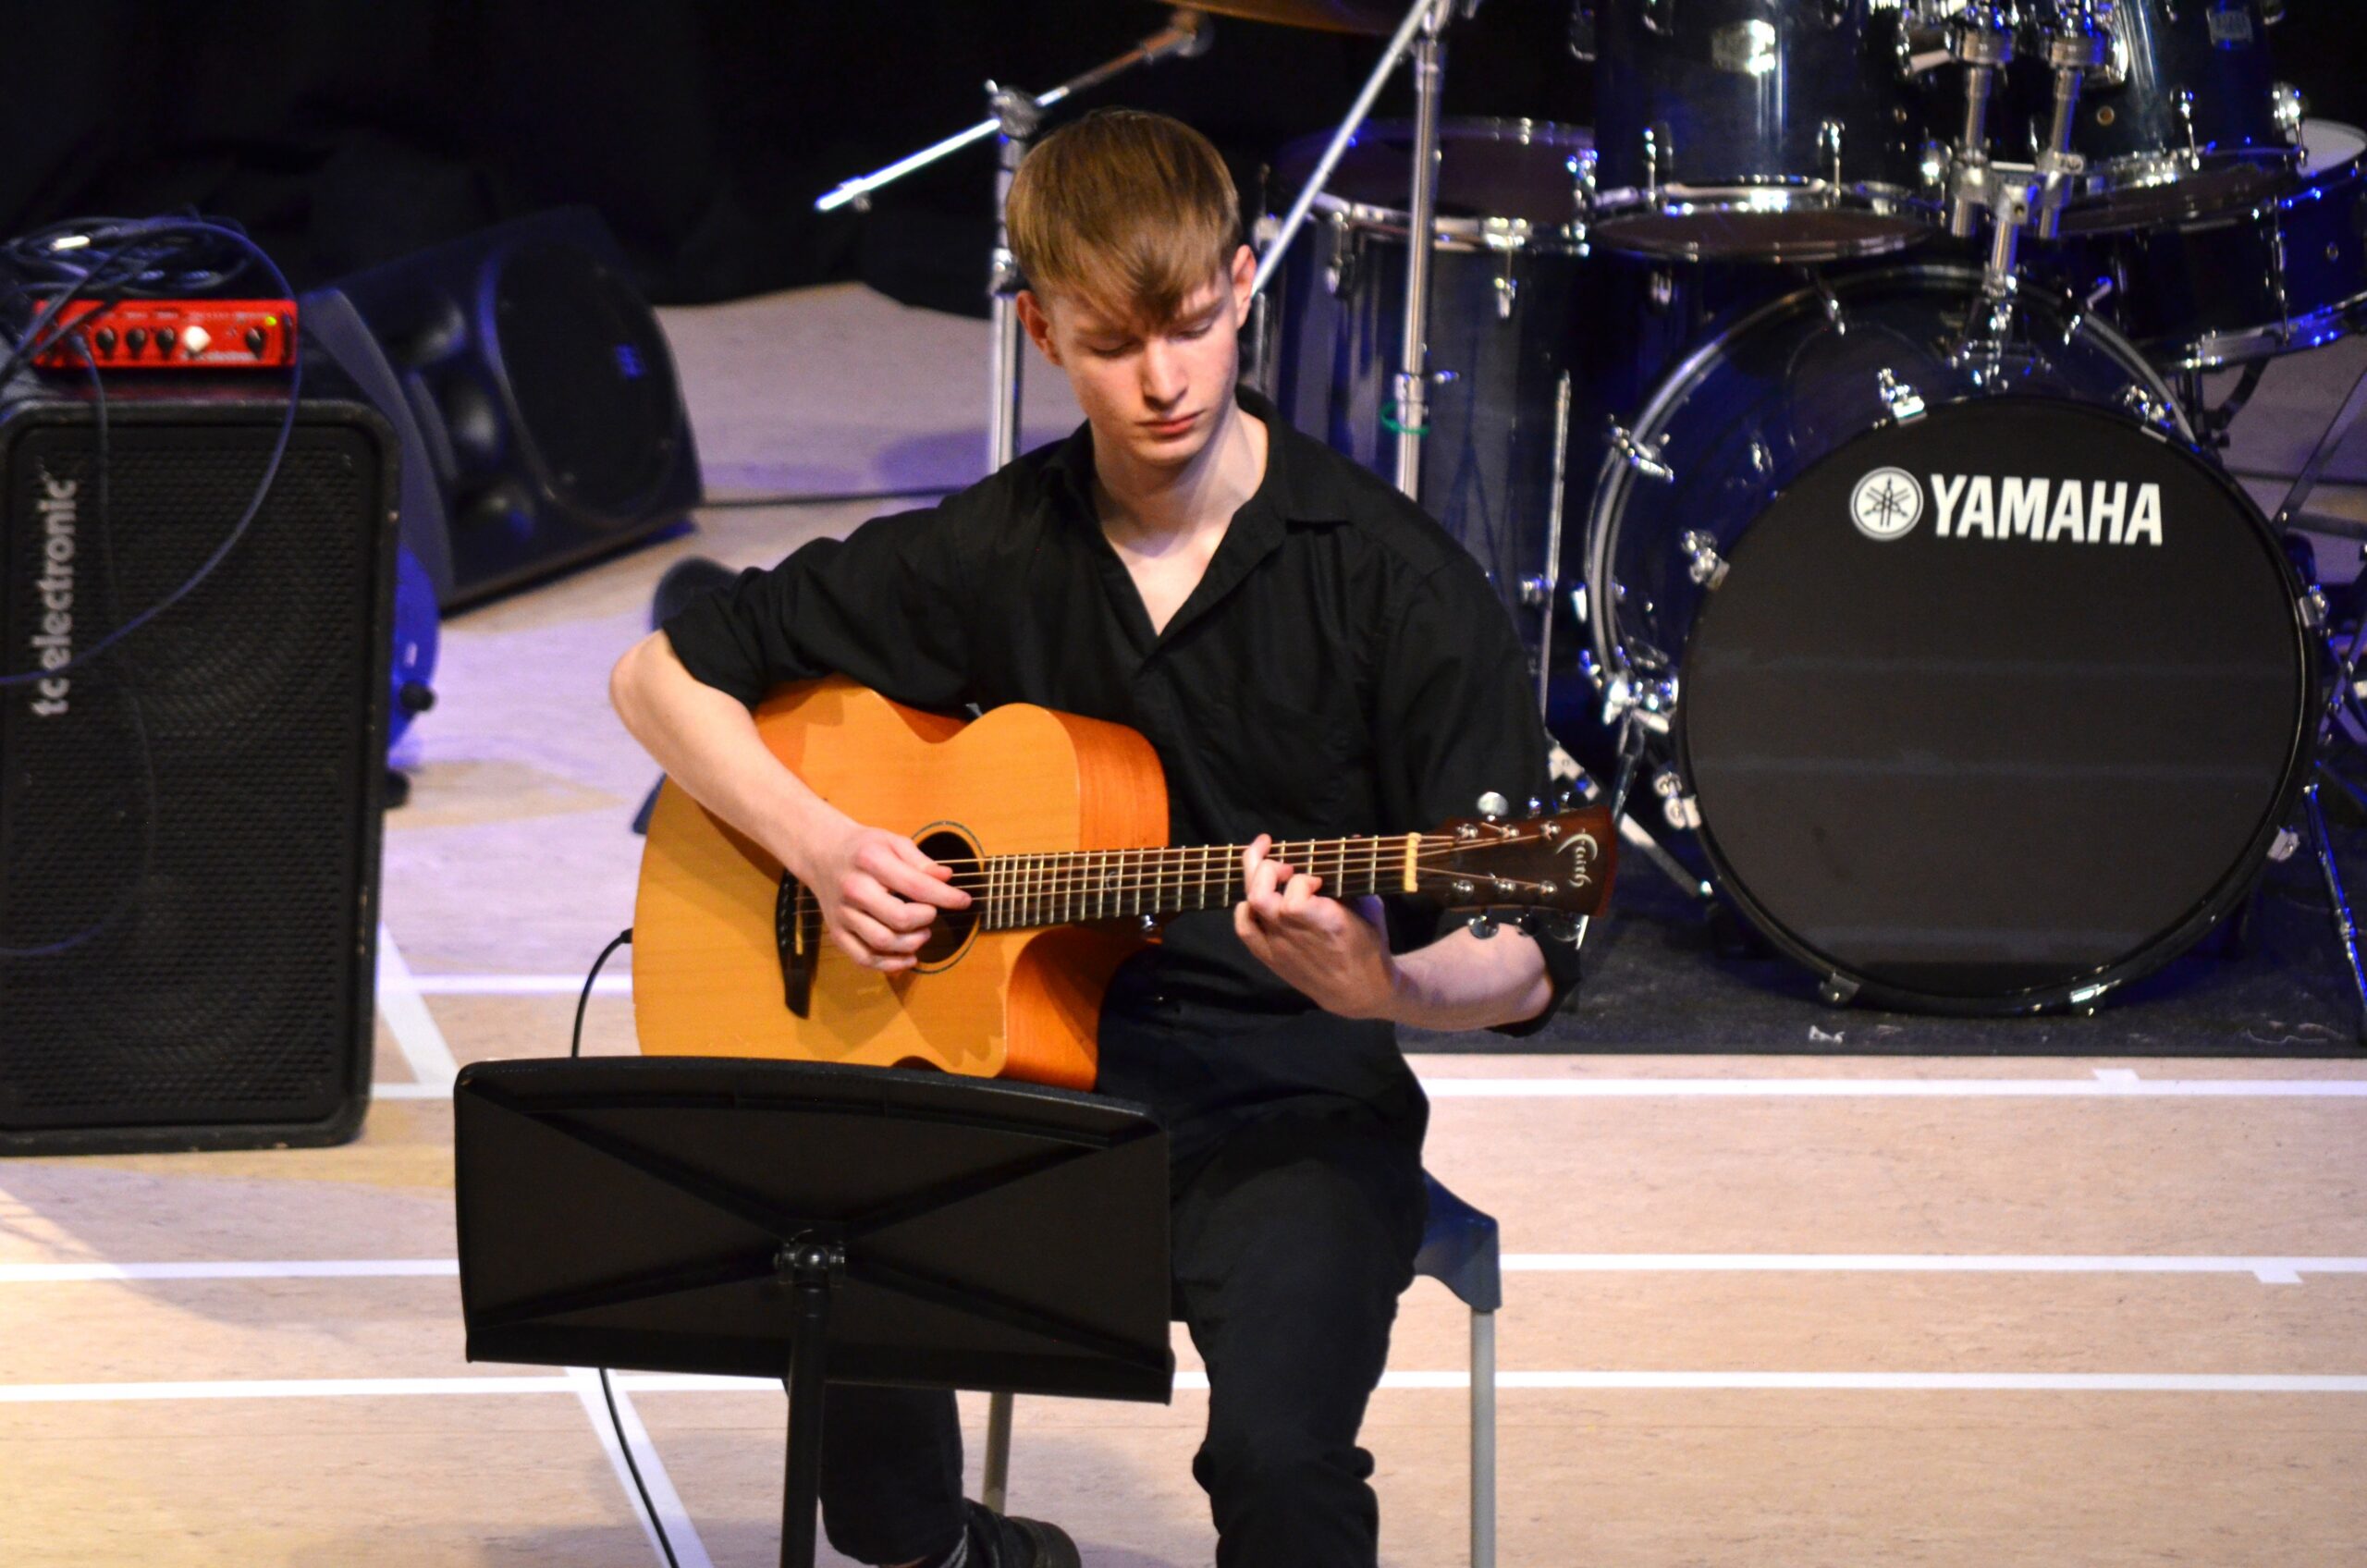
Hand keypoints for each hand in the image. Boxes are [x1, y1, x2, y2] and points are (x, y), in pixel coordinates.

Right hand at [793, 811, 969, 973]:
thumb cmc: (863, 847)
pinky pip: (863, 958)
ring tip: (922, 933)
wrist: (821, 853)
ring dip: (911, 943)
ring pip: (882, 942)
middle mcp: (854, 889)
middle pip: (899, 918)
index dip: (945, 897)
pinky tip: (908, 957)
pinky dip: (890, 965)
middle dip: (925, 919)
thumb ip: (920, 861)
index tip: (964, 901)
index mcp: (871, 861)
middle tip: (931, 914)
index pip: (916, 885)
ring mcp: (843, 914)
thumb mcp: (893, 842)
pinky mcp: (837, 932)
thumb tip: (947, 877)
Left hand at [1233, 834, 1397, 1019]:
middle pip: (1261, 894)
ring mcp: (1279, 946)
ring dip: (1255, 881)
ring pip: (1250, 907)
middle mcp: (1296, 933)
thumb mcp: (1371, 907)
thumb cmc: (1369, 945)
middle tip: (1286, 863)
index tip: (1318, 879)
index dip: (1303, 876)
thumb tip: (1353, 838)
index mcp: (1326, 921)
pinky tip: (1255, 897)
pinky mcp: (1270, 957)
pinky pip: (1244, 928)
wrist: (1359, 991)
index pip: (1297, 888)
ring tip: (1266, 868)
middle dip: (1268, 868)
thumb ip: (1355, 875)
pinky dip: (1245, 908)